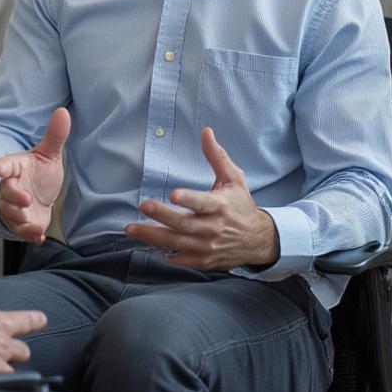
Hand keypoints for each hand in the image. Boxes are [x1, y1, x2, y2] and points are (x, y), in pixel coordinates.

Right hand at [0, 107, 68, 243]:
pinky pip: (22, 231)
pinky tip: (39, 236)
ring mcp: (15, 208)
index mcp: (15, 168)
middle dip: (13, 197)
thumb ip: (54, 136)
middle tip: (25, 198)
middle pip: (6, 193)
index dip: (0, 167)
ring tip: (33, 223)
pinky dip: (30, 234)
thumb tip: (63, 112)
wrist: (39, 197)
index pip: (5, 166)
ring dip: (21, 219)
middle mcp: (12, 188)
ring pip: (12, 214)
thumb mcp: (48, 155)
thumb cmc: (38, 174)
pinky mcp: (23, 224)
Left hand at [125, 127, 279, 269]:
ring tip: (132, 229)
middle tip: (143, 206)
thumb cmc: (241, 205)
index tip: (173, 194)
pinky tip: (154, 248)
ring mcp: (209, 246)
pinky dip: (171, 256)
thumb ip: (217, 157)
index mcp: (220, 206)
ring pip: (178, 242)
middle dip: (162, 215)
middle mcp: (213, 227)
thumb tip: (206, 132)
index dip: (189, 199)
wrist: (259, 239)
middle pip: (184, 223)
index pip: (202, 202)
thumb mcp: (234, 179)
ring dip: (153, 236)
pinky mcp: (206, 260)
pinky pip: (184, 260)